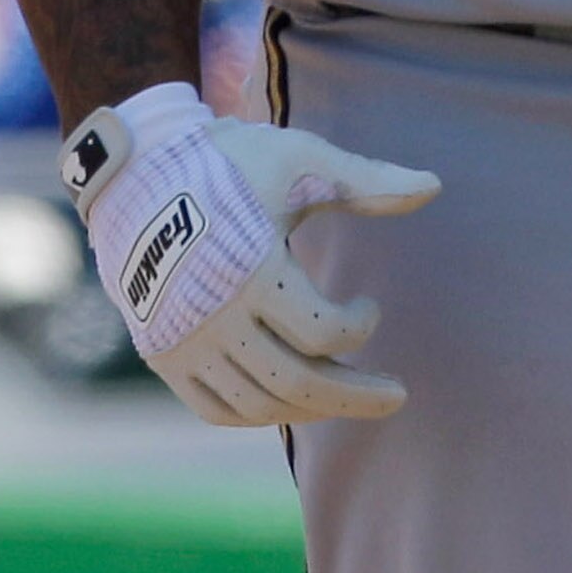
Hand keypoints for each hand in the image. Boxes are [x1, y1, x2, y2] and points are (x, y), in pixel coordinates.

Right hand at [63, 83, 437, 426]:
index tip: (369, 305)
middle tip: (397, 396)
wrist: (136, 169)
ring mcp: (184, 341)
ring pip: (258, 405)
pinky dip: (257, 413)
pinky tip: (288, 400)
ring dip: (312, 407)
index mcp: (253, 270)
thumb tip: (435, 186)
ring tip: (346, 395)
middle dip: (356, 396)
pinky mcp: (161, 352)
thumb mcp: (300, 161)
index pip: (324, 333)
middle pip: (298, 385)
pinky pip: (215, 408)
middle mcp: (215, 317)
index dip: (361, 325)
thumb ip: (367, 182)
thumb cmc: (228, 160)